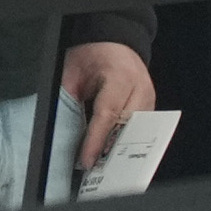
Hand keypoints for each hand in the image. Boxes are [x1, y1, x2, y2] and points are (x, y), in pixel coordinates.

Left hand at [61, 40, 155, 174]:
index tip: (86, 160)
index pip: (107, 114)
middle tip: (94, 169)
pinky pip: (140, 127)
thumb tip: (59, 129)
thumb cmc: (91, 54)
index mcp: (120, 76)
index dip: (96, 140)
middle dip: (110, 150)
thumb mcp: (71, 72)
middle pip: (126, 126)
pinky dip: (126, 139)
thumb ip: (68, 99)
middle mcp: (140, 87)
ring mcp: (149, 96)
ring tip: (103, 166)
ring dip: (120, 148)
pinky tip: (113, 152)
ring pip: (136, 130)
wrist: (112, 41)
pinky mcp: (151, 104)